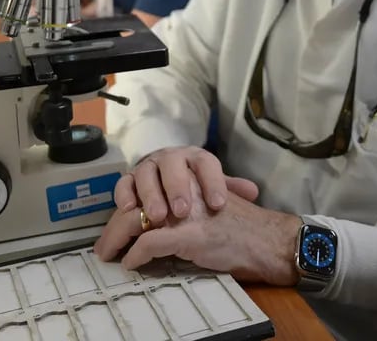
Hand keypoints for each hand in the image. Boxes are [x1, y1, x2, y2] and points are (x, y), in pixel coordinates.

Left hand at [94, 183, 301, 284]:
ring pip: (138, 219)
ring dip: (118, 239)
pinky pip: (150, 244)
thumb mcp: (209, 202)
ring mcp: (188, 211)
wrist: (266, 240)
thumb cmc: (241, 225)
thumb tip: (156, 217)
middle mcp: (187, 187)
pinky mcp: (191, 235)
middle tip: (104, 247)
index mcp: (190, 175)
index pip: (146, 180)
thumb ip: (188, 200)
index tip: (116, 221)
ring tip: (111, 255)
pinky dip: (137, 255)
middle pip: (137, 200)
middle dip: (115, 225)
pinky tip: (132, 264)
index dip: (126, 201)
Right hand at [114, 145, 258, 223]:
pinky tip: (129, 210)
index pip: (206, 163)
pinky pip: (123, 183)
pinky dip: (124, 195)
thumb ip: (230, 189)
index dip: (213, 182)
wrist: (166, 182)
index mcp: (195, 158)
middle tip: (183, 211)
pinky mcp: (129, 179)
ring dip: (151, 194)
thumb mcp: (212, 187)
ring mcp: (148, 166)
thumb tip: (253, 192)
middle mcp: (171, 158)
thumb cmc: (193, 189)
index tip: (219, 205)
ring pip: (147, 173)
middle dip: (178, 187)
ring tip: (158, 217)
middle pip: (173, 164)